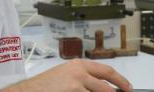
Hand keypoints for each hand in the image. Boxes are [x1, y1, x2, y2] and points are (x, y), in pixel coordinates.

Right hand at [3, 59, 132, 91]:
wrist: (27, 91)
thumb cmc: (43, 86)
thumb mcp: (65, 76)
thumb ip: (82, 79)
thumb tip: (98, 86)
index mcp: (79, 65)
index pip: (106, 70)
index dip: (119, 79)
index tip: (126, 86)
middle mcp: (80, 70)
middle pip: (108, 80)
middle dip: (119, 88)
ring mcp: (77, 81)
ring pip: (101, 91)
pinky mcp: (74, 90)